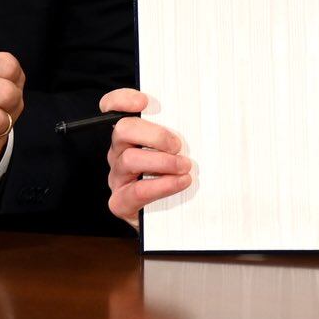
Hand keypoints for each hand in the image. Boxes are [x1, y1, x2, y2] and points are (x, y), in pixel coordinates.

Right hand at [102, 88, 190, 228]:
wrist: (171, 219)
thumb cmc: (177, 176)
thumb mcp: (180, 148)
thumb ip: (182, 131)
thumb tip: (205, 115)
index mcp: (131, 135)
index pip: (114, 109)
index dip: (122, 100)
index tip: (143, 102)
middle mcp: (120, 153)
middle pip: (123, 130)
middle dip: (154, 135)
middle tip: (177, 145)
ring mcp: (118, 177)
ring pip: (130, 159)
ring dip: (162, 162)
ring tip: (184, 167)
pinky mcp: (121, 202)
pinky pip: (136, 191)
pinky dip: (161, 185)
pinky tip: (179, 183)